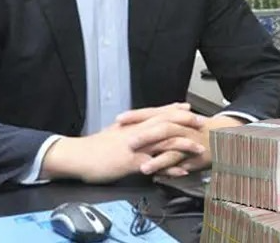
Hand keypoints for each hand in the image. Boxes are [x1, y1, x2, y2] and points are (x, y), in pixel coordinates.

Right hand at [40, 109, 205, 183]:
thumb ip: (126, 133)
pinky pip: (155, 165)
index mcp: (131, 125)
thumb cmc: (93, 148)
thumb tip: (134, 132)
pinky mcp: (132, 163)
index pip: (156, 113)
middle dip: (186, 122)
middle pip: (165, 123)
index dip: (173, 110)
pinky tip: (182, 171)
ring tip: (200, 148)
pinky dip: (170, 168)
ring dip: (184, 145)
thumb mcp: (112, 135)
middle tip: (202, 123)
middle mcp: (136, 133)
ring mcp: (135, 147)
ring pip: (164, 142)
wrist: (77, 156)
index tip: (188, 108)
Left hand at [117, 106, 245, 176]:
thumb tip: (138, 123)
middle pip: (160, 128)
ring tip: (141, 166)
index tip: (118, 119)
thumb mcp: (179, 121)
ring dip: (156, 158)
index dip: (135, 116)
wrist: (225, 136)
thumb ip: (160, 121)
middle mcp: (180, 127)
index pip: (152, 113)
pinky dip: (170, 170)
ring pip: (171, 148)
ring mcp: (188, 142)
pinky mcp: (194, 157)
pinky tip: (159, 176)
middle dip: (143, 135)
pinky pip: (182, 164)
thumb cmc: (198, 129)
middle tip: (127, 141)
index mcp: (174, 118)